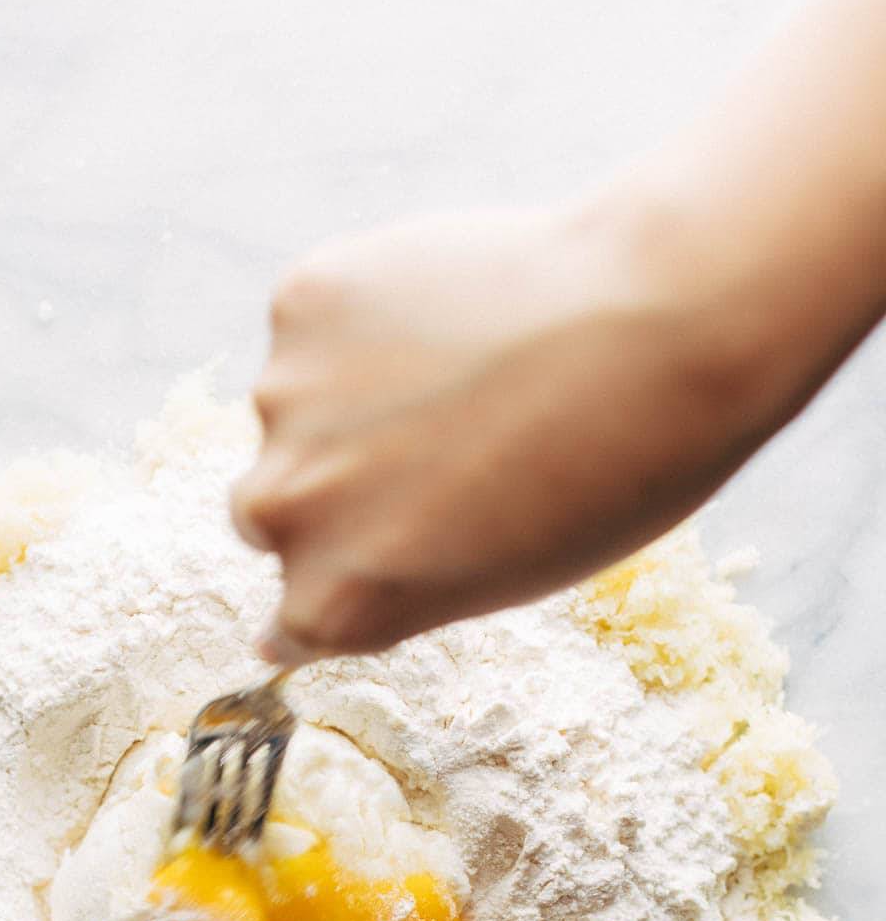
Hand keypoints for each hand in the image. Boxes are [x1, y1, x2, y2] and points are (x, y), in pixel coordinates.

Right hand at [231, 199, 773, 661]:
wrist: (655, 336)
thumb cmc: (605, 477)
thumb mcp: (494, 578)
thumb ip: (395, 579)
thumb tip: (342, 571)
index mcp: (330, 607)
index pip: (287, 619)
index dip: (341, 573)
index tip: (384, 543)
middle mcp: (283, 515)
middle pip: (266, 510)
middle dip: (326, 486)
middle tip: (431, 449)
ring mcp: (281, 403)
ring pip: (291, 406)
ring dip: (344, 394)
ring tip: (460, 370)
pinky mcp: (301, 301)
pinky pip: (315, 315)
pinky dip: (363, 312)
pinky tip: (451, 306)